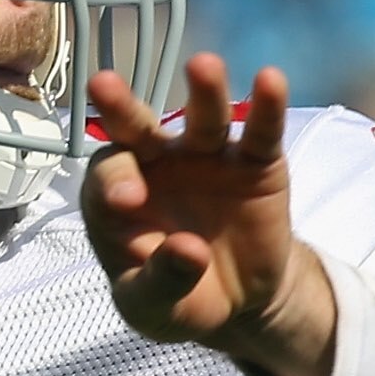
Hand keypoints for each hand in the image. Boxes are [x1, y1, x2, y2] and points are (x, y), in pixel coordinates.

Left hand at [83, 55, 337, 375]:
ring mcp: (207, 158)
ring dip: (203, 91)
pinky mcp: (255, 162)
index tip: (128, 200)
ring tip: (203, 65)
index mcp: (117, 197)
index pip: (108, 177)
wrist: (237, 303)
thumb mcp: (156, 310)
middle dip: (121, 108)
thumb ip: (161, 282)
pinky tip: (271, 80)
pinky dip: (266, 107)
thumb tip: (188, 250)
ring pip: (203, 119)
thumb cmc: (177, 298)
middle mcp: (157, 165)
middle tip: (103, 86)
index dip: (115, 182)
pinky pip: (260, 132)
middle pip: (137, 129)